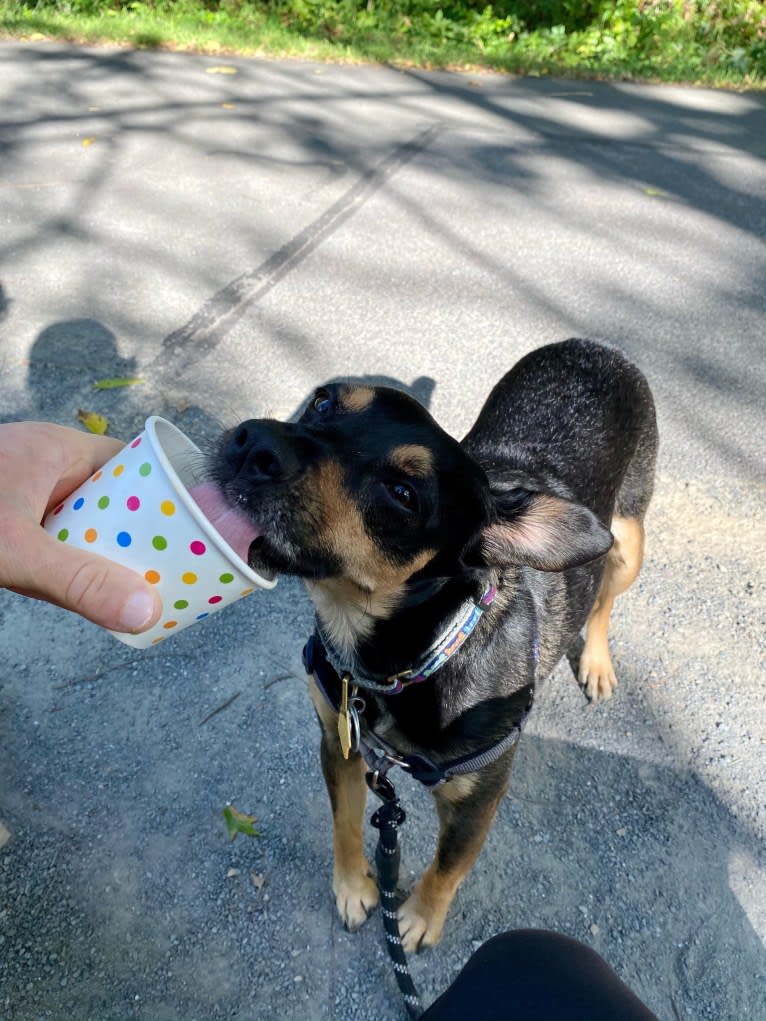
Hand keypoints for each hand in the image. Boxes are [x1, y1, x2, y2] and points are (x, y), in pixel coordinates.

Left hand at [0, 422, 161, 631]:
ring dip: (102, 551)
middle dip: (136, 533)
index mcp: (56, 449)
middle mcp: (44, 466)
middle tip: (167, 570)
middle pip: (113, 497)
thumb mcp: (17, 550)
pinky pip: (54, 537)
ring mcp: (23, 491)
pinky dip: (69, 560)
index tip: (189, 530)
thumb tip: (146, 612)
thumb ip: (77, 581)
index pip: (131, 463)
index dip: (164, 494)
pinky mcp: (10, 517)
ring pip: (83, 521)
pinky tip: (83, 589)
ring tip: (136, 587)